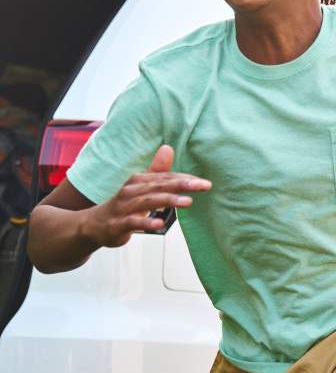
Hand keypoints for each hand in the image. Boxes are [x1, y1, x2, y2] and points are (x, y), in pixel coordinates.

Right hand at [84, 145, 210, 247]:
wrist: (93, 225)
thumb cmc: (123, 205)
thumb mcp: (140, 187)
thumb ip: (157, 171)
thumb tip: (168, 148)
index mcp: (138, 181)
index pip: (165, 178)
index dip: (185, 179)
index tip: (205, 183)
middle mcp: (131, 191)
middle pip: (159, 186)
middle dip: (182, 185)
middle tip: (203, 186)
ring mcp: (123, 207)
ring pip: (147, 202)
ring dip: (168, 201)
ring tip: (188, 202)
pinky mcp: (117, 224)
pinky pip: (132, 222)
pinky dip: (146, 222)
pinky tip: (160, 224)